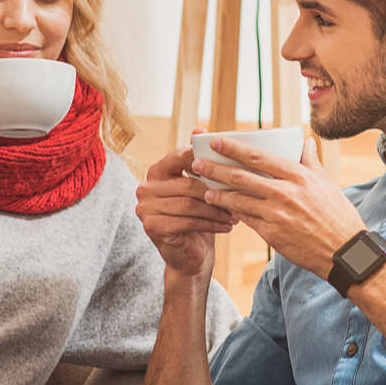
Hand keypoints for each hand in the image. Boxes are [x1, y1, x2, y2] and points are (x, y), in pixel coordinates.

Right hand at [135, 130, 238, 279]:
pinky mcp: (151, 226)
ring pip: (190, 203)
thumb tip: (200, 129)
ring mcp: (145, 208)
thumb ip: (199, 161)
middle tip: (241, 196)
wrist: (191, 255)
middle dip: (217, 191)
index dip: (207, 161)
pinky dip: (211, 223)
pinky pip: (187, 221)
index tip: (233, 169)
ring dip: (217, 209)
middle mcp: (145, 188)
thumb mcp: (201, 186)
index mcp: (156, 171)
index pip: (181, 157)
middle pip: (188, 184)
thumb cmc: (199, 217)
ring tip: (237, 213)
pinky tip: (227, 226)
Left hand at [192, 136, 365, 277]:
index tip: (215, 141)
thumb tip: (304, 141)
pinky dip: (231, 214)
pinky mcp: (272, 234)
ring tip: (202, 189)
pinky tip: (220, 210)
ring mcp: (277, 214)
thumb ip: (310, 161)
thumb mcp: (326, 183)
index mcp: (298, 175)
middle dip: (215, 169)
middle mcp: (285, 192)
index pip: (258, 157)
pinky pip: (246, 220)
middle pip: (241, 177)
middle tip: (196, 163)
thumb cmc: (338, 216)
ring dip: (217, 194)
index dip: (232, 148)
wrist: (344, 251)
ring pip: (238, 200)